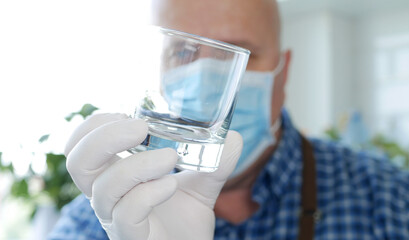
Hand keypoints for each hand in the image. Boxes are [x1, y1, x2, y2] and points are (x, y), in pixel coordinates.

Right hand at [65, 113, 242, 239]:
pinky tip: (172, 184)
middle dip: (105, 137)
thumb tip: (232, 137)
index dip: (94, 125)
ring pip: (104, 188)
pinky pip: (127, 213)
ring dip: (138, 164)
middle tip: (141, 127)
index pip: (80, 147)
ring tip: (171, 157)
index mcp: (114, 176)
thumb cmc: (186, 217)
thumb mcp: (201, 181)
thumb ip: (214, 158)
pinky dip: (149, 192)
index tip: (126, 113)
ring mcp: (117, 219)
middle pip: (78, 163)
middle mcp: (108, 196)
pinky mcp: (131, 238)